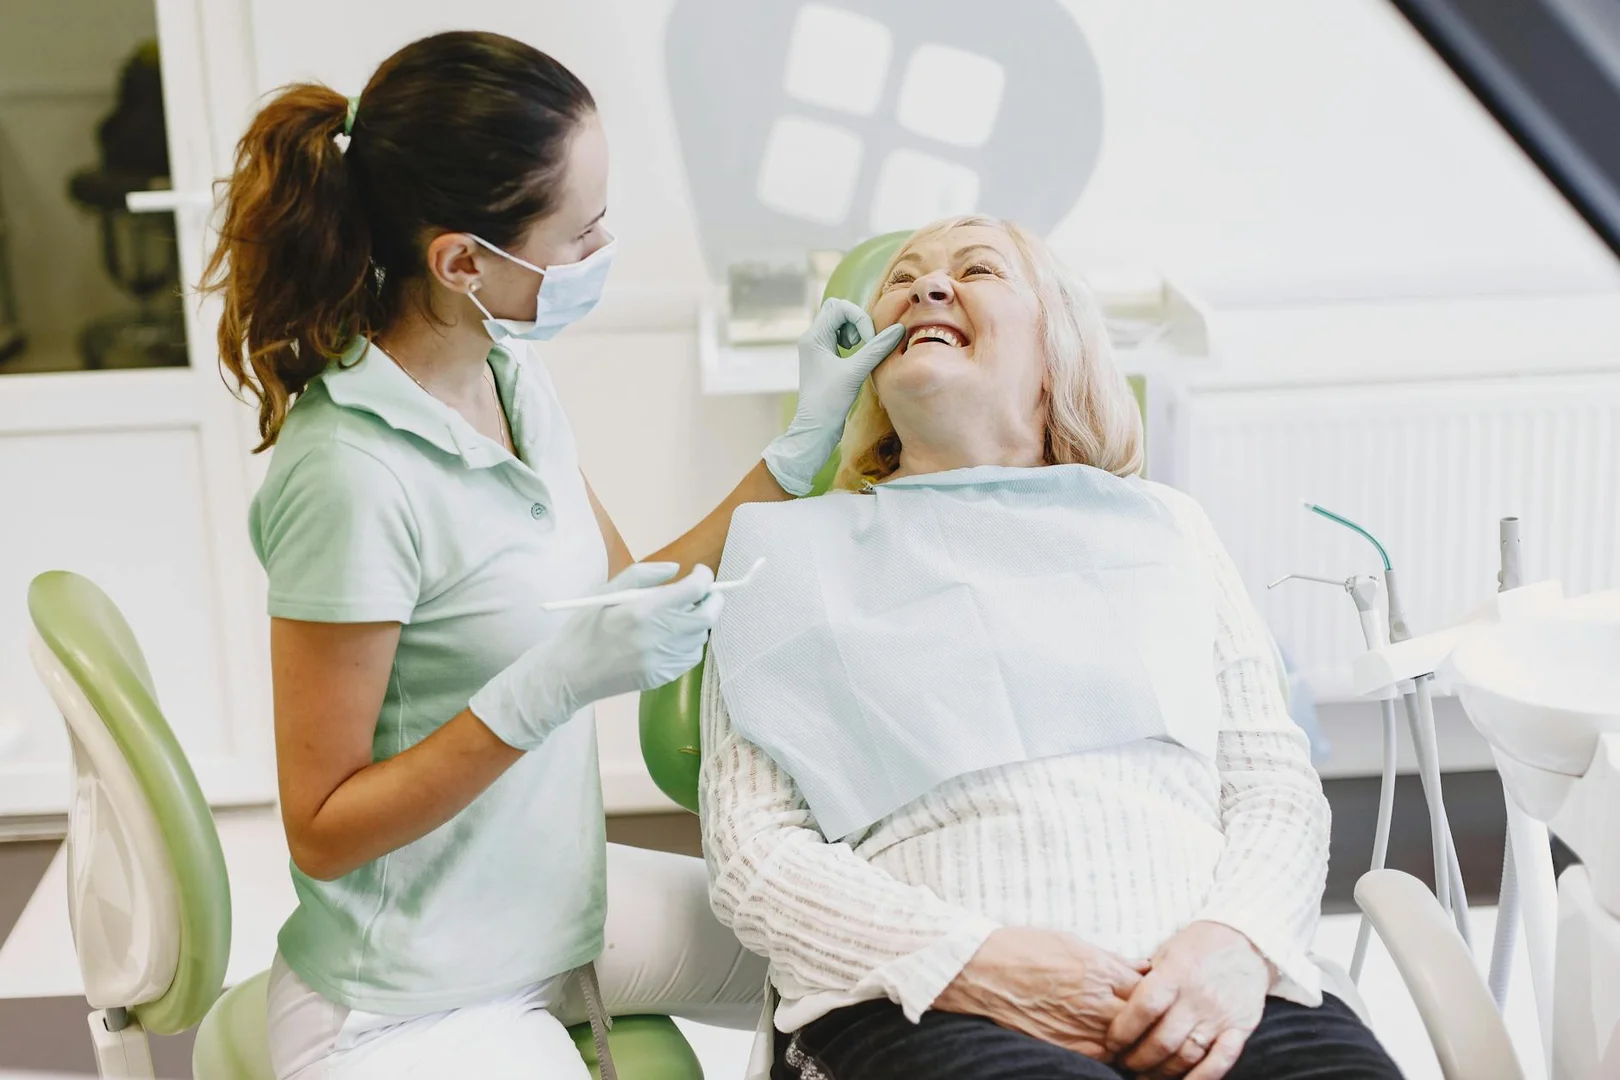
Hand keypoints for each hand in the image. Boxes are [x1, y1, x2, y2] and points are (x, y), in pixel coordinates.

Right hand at [469, 562, 722, 748]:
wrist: (569, 673)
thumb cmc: (584, 628)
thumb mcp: (606, 591)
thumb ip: (643, 574)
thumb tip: (675, 569)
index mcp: (643, 610)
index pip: (693, 590)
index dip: (703, 577)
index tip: (699, 572)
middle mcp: (658, 636)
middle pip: (707, 616)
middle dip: (712, 600)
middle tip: (704, 592)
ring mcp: (662, 660)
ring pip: (700, 637)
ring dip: (698, 622)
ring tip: (679, 615)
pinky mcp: (662, 676)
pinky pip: (690, 657)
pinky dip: (688, 643)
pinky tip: (670, 637)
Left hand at [762, 297, 903, 495]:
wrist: (815, 428)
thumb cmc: (830, 402)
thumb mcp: (855, 373)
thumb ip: (876, 349)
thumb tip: (899, 329)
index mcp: (813, 337)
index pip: (839, 307)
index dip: (859, 318)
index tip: (868, 342)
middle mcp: (812, 338)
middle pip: (836, 309)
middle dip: (856, 320)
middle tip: (864, 342)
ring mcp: (817, 348)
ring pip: (838, 321)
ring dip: (855, 330)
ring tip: (860, 351)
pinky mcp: (824, 358)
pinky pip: (839, 336)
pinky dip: (853, 341)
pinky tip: (857, 359)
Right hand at [934, 927, 1146, 1061]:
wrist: (980, 971)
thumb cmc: (1024, 949)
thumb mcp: (1072, 942)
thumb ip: (1113, 959)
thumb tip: (1145, 967)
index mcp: (1099, 971)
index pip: (1150, 990)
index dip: (1157, 992)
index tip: (1158, 993)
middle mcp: (1094, 1003)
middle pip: (1143, 1021)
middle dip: (1150, 1019)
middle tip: (1153, 1017)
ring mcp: (1079, 1029)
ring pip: (1125, 1044)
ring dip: (1132, 1038)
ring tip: (1132, 1031)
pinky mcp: (1064, 1048)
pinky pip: (1100, 1057)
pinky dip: (1108, 1051)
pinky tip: (1106, 1041)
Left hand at [1107, 922, 1270, 1079]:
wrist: (1245, 942)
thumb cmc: (1198, 947)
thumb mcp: (1167, 952)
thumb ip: (1145, 979)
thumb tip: (1116, 1006)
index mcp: (1176, 973)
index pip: (1145, 1008)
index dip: (1124, 1030)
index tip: (1112, 1042)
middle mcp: (1198, 997)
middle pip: (1163, 1040)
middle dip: (1138, 1058)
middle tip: (1125, 1062)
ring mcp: (1220, 1016)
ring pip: (1187, 1056)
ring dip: (1162, 1072)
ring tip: (1146, 1075)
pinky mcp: (1240, 1029)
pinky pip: (1221, 1061)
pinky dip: (1201, 1078)